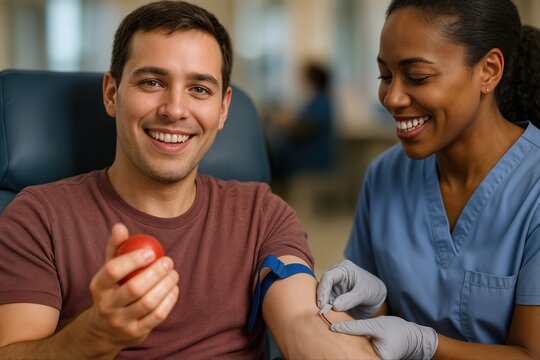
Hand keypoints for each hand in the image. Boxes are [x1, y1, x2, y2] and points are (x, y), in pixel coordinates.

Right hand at [86, 223, 178, 350]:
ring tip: (173, 273)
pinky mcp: (136, 333)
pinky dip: (169, 300)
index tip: (151, 252)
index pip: (113, 270)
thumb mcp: (109, 270)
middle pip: (134, 288)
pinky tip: (174, 288)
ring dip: (166, 285)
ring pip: (148, 302)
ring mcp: (121, 322)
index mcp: (98, 287)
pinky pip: (158, 315)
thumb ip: (116, 248)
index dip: (133, 259)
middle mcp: (107, 306)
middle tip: (168, 261)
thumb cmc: (113, 289)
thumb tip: (120, 226)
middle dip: (156, 272)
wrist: (106, 328)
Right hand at [317, 259, 385, 318]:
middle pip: (323, 286)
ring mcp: (334, 286)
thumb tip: (334, 306)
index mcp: (343, 269)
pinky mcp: (334, 296)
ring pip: (323, 295)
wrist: (377, 297)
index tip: (322, 304)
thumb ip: (350, 299)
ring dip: (323, 305)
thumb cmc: (372, 289)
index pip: (328, 277)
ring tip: (324, 315)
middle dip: (321, 298)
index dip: (323, 290)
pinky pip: (327, 302)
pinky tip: (327, 316)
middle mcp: (336, 276)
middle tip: (321, 312)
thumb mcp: (363, 293)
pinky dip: (327, 309)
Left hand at [331, 316, 437, 359]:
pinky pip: (359, 351)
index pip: (353, 356)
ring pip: (355, 352)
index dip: (340, 350)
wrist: (413, 336)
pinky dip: (352, 344)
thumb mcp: (375, 326)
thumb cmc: (398, 331)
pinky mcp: (371, 356)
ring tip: (332, 338)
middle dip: (342, 348)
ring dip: (346, 345)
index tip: (326, 340)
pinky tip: (343, 338)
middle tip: (326, 340)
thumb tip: (334, 328)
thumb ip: (355, 327)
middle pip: (352, 355)